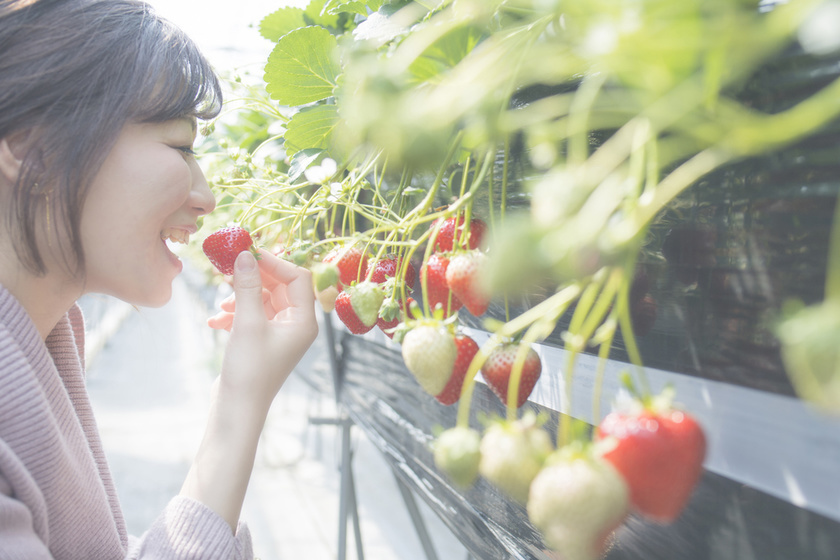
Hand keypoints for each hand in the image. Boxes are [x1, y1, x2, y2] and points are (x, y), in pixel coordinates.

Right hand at [209, 248, 317, 410]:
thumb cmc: (249, 370)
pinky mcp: (262, 342)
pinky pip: (252, 315)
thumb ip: (248, 286)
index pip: (297, 277)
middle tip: (228, 268)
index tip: (247, 253)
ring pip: (263, 300)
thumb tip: (245, 254)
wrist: (237, 410)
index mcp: (304, 321)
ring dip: (240, 297)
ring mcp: (279, 334)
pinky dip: (234, 314)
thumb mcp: (247, 323)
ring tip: (221, 305)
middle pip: (280, 286)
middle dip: (254, 277)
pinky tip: (215, 322)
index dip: (274, 262)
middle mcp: (296, 325)